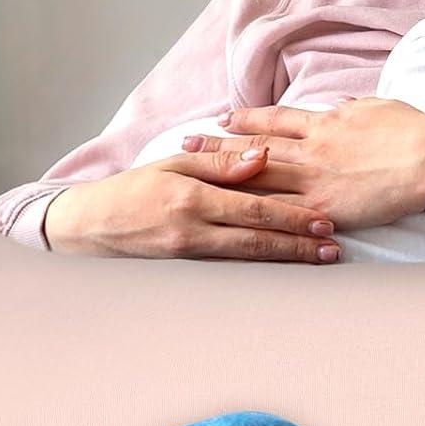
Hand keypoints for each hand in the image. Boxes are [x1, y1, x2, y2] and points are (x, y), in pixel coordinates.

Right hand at [41, 153, 342, 263]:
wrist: (91, 226)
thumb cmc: (135, 188)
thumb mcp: (174, 163)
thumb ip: (220, 160)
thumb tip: (263, 155)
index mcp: (193, 197)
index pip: (254, 208)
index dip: (293, 217)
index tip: (326, 221)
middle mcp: (193, 229)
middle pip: (257, 239)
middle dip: (299, 244)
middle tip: (333, 248)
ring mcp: (189, 255)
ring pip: (249, 259)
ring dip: (287, 260)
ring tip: (319, 260)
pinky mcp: (185, 269)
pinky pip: (231, 269)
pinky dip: (262, 270)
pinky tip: (285, 270)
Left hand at [180, 96, 424, 228]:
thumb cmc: (414, 129)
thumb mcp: (379, 106)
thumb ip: (355, 108)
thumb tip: (343, 105)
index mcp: (326, 123)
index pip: (276, 120)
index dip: (247, 120)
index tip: (223, 118)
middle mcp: (311, 148)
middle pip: (253, 147)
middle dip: (216, 147)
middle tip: (185, 145)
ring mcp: (314, 179)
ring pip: (257, 176)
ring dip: (222, 176)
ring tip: (193, 174)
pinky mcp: (324, 207)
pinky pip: (282, 213)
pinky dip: (253, 214)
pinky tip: (228, 217)